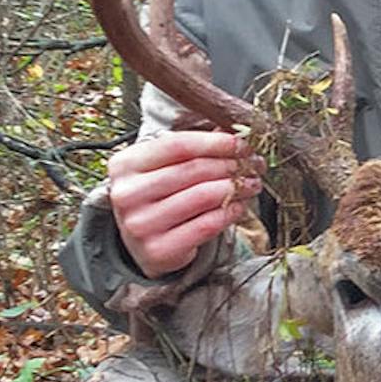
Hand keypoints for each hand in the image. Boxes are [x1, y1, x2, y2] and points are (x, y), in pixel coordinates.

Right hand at [107, 130, 259, 277]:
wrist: (140, 244)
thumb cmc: (157, 198)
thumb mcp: (163, 169)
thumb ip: (192, 150)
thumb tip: (232, 132)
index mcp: (125, 164)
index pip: (178, 145)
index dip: (216, 143)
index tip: (242, 144)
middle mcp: (128, 193)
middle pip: (194, 169)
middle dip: (232, 165)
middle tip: (255, 165)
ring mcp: (141, 224)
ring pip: (204, 196)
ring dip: (237, 188)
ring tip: (252, 184)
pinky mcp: (159, 249)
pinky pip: (207, 225)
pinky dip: (230, 213)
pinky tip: (240, 206)